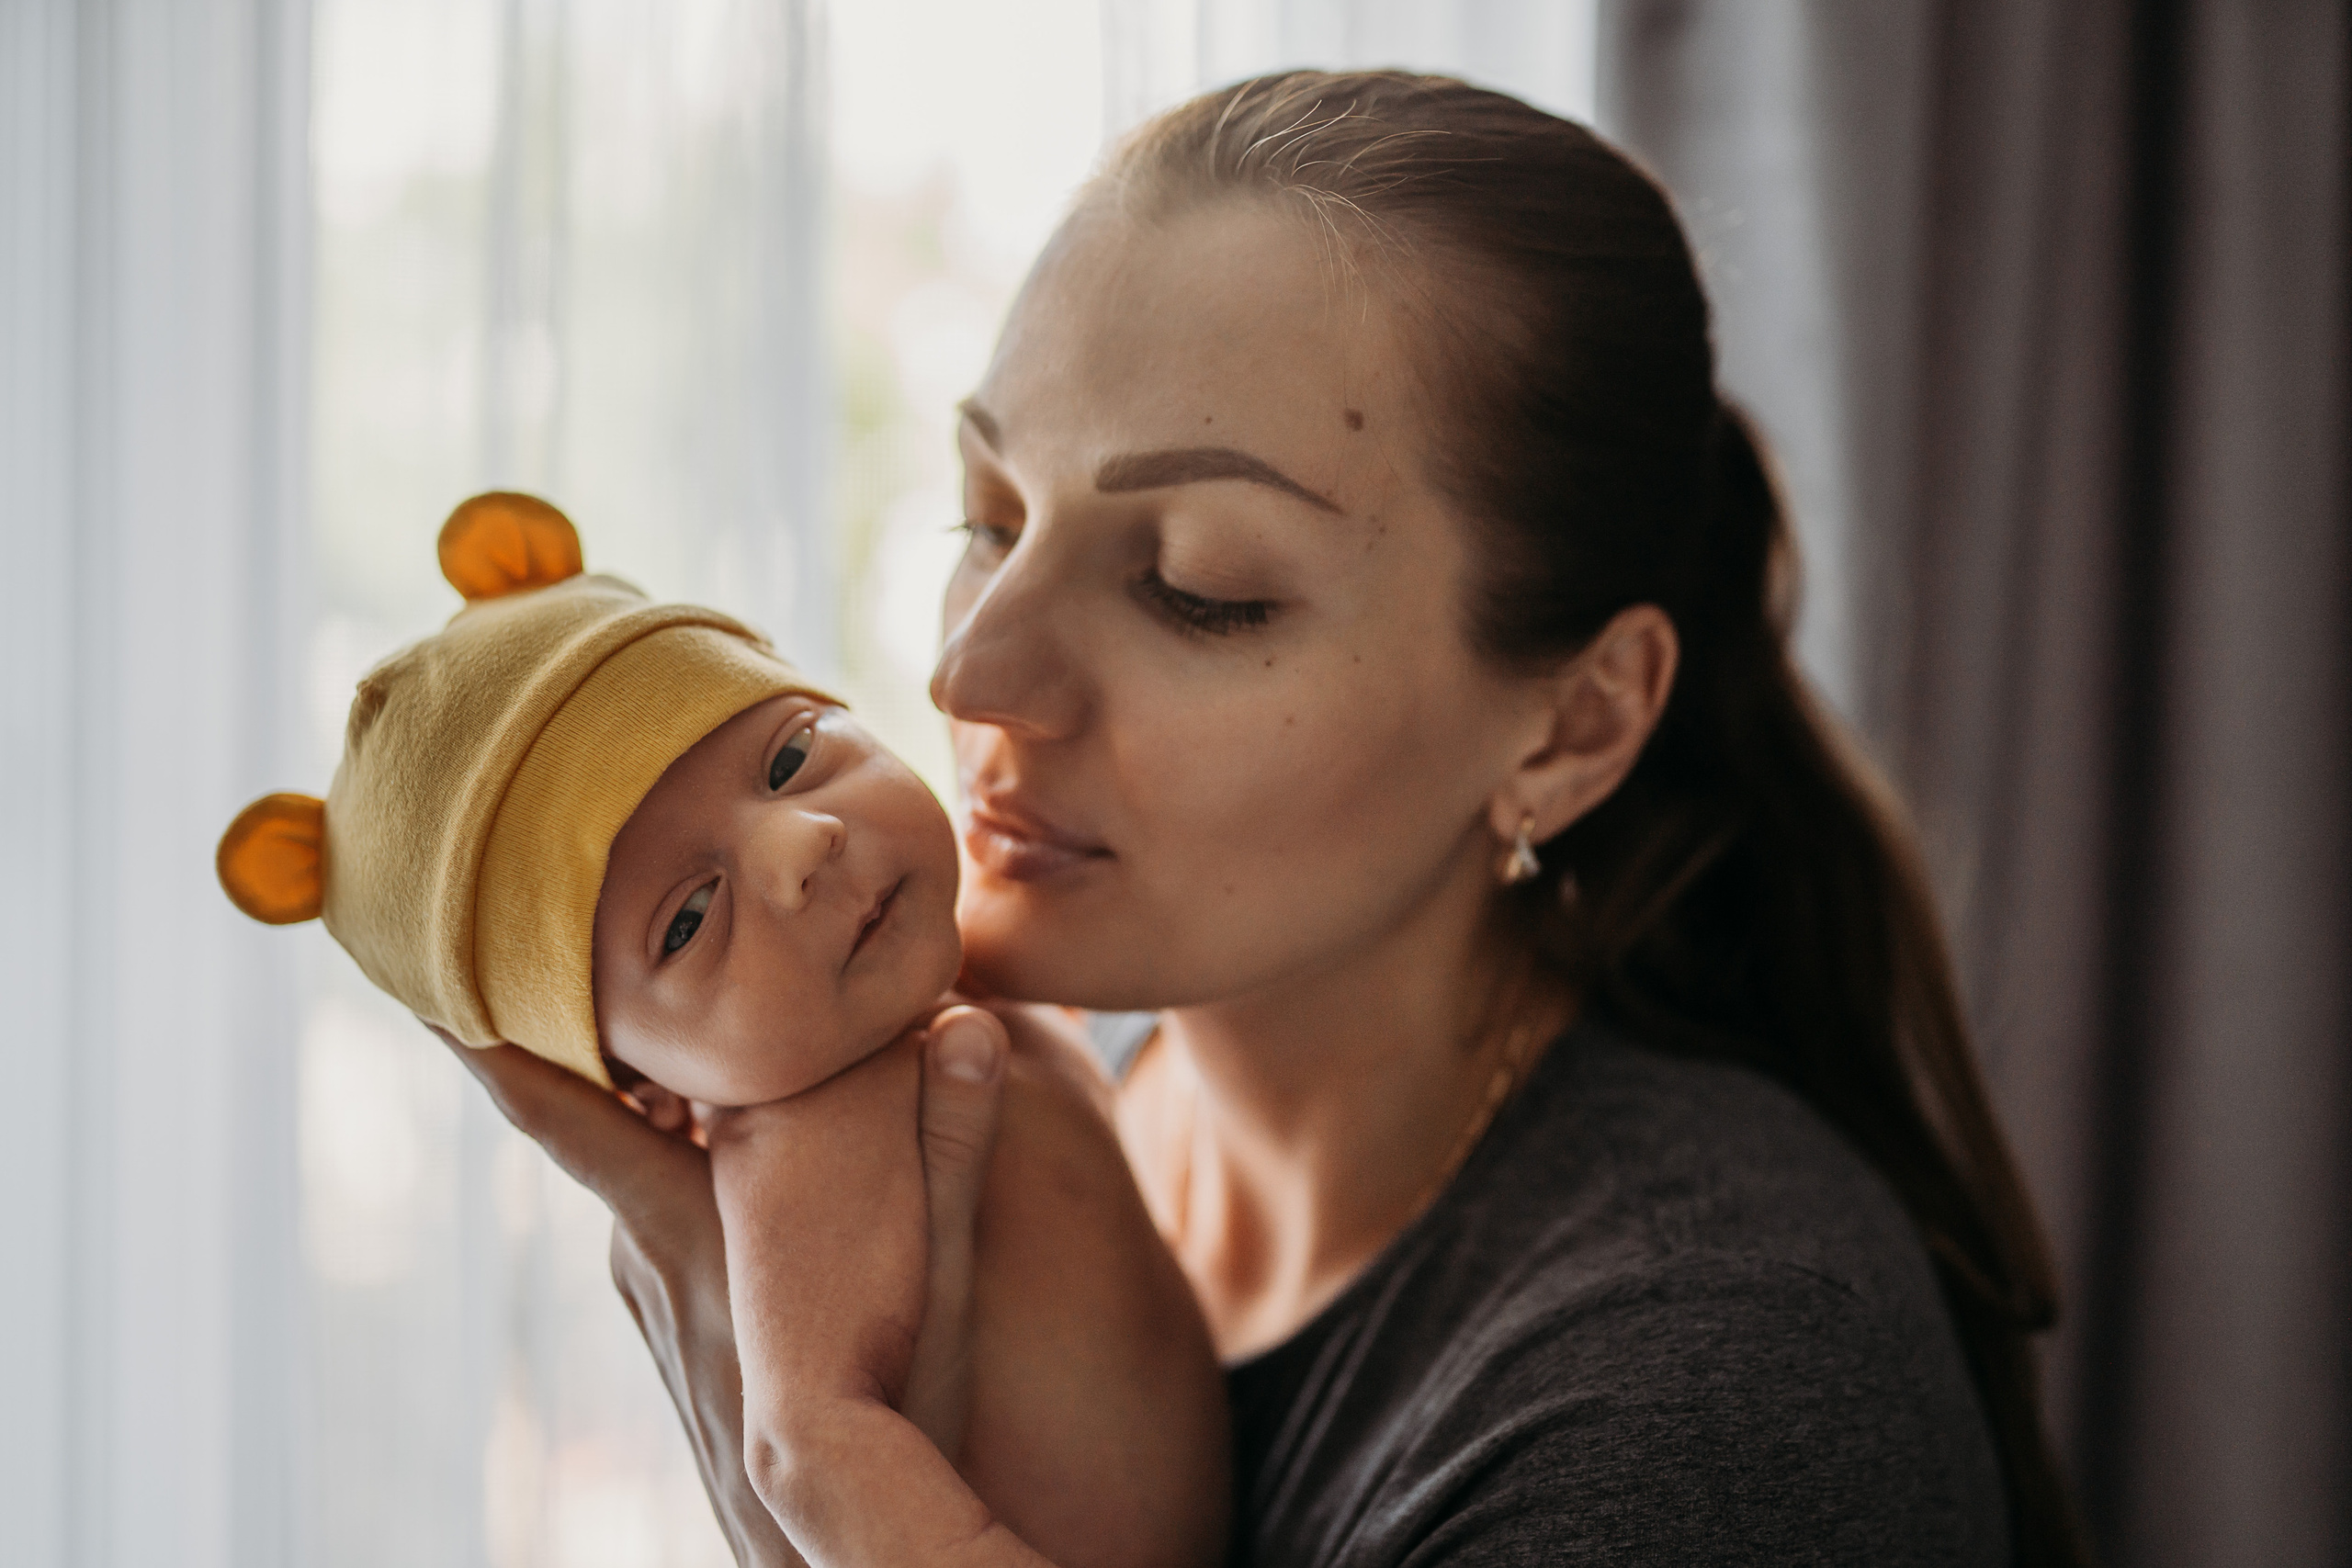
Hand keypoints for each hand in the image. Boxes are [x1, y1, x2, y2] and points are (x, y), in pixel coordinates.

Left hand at [435, 1014, 1010, 1561]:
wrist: (824, 1550)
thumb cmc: (888, 1429)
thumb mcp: (936, 1295)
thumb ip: (952, 1159)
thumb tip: (968, 1026)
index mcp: (685, 1227)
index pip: (564, 1113)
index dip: (492, 1040)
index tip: (433, 967)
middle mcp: (647, 1246)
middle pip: (602, 1105)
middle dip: (595, 1019)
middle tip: (591, 920)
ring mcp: (652, 1279)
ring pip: (637, 1145)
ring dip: (648, 1075)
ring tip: (670, 985)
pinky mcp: (674, 1299)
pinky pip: (659, 1184)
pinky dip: (677, 1128)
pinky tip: (730, 1096)